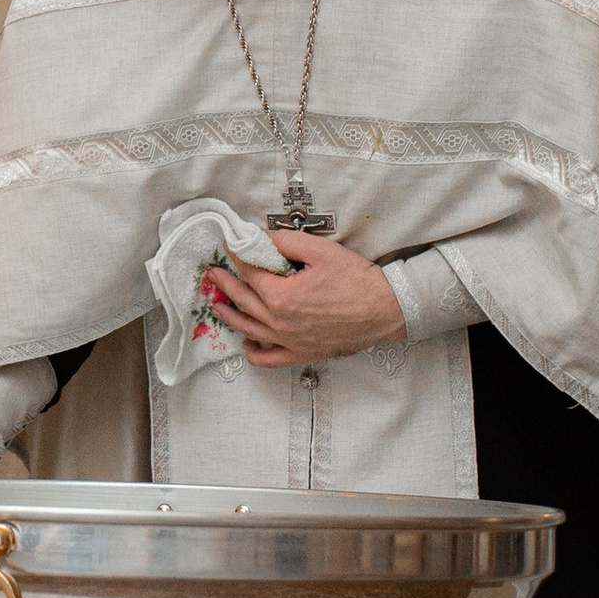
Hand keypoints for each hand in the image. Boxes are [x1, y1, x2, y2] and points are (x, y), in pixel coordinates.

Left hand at [202, 230, 407, 369]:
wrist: (385, 310)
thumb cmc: (357, 281)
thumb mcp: (321, 251)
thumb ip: (286, 242)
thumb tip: (263, 238)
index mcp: (282, 297)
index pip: (250, 274)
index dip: (237, 257)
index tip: (230, 247)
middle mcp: (280, 323)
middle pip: (243, 300)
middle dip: (225, 284)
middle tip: (213, 273)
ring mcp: (289, 342)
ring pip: (249, 329)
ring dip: (229, 315)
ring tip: (218, 305)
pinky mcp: (302, 354)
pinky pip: (268, 359)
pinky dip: (253, 352)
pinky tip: (247, 341)